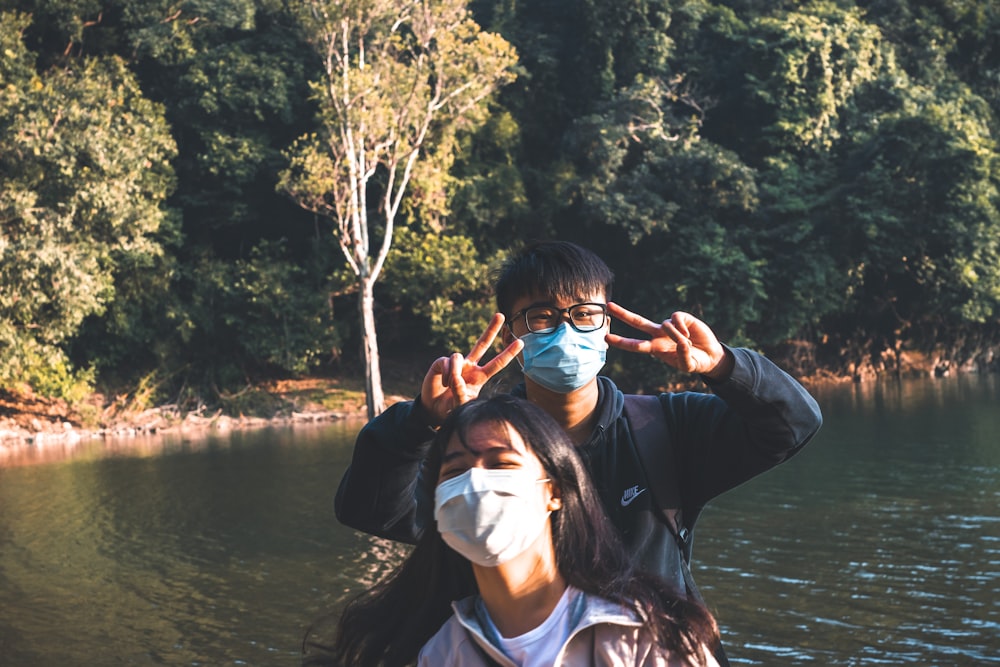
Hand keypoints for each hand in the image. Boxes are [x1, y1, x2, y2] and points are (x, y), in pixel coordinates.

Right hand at [420, 314, 523, 424]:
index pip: (497, 364)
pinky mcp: (442, 362)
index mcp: (479, 377)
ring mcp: (457, 364)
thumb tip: (457, 377)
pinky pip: (448, 362)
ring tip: (449, 386)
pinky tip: (443, 383)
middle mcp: (470, 367)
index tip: (521, 342)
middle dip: (491, 329)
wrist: (434, 410)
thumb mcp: (461, 404)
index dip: (508, 353)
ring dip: (454, 374)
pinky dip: (447, 374)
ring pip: (458, 357)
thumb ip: (461, 393)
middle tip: (501, 314)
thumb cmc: (452, 407)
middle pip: (482, 344)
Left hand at [605, 303, 731, 378]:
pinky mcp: (682, 318)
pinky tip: (690, 334)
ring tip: (688, 344)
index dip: (621, 341)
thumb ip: (683, 357)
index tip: (606, 338)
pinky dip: (682, 327)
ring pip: (665, 324)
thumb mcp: (688, 366)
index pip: (634, 345)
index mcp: (655, 349)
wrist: (710, 356)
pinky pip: (676, 318)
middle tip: (608, 306)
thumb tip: (682, 343)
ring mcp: (669, 326)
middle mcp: (659, 335)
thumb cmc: (695, 362)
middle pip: (638, 322)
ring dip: (677, 336)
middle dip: (623, 314)